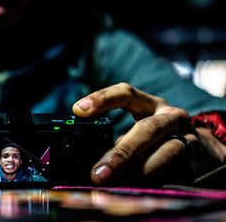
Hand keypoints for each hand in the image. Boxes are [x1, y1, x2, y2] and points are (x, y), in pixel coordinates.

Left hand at [72, 83, 223, 185]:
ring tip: (119, 185)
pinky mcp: (197, 159)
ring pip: (166, 152)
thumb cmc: (160, 139)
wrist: (204, 151)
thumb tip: (93, 163)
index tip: (78, 110)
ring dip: (140, 171)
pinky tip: (140, 189)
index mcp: (150, 104)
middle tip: (98, 173)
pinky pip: (177, 171)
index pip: (125, 93)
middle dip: (121, 153)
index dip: (102, 99)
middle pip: (147, 129)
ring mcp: (187, 137)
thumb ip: (119, 140)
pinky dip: (157, 181)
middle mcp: (170, 116)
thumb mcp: (139, 130)